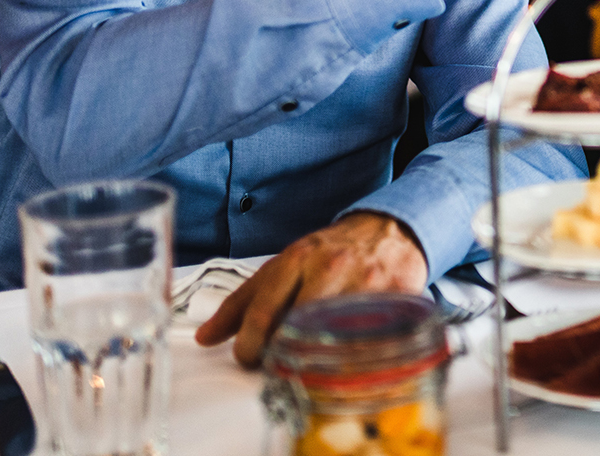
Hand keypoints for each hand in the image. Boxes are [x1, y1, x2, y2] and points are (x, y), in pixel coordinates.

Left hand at [195, 211, 428, 367]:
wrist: (388, 231)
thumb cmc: (329, 253)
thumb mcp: (283, 266)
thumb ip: (242, 302)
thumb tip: (204, 337)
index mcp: (297, 259)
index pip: (262, 311)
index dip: (249, 346)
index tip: (247, 359)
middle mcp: (330, 268)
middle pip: (295, 326)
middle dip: (279, 356)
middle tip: (276, 368)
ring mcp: (365, 283)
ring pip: (331, 337)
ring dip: (315, 361)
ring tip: (307, 367)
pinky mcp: (394, 298)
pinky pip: (368, 340)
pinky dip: (352, 358)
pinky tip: (343, 362)